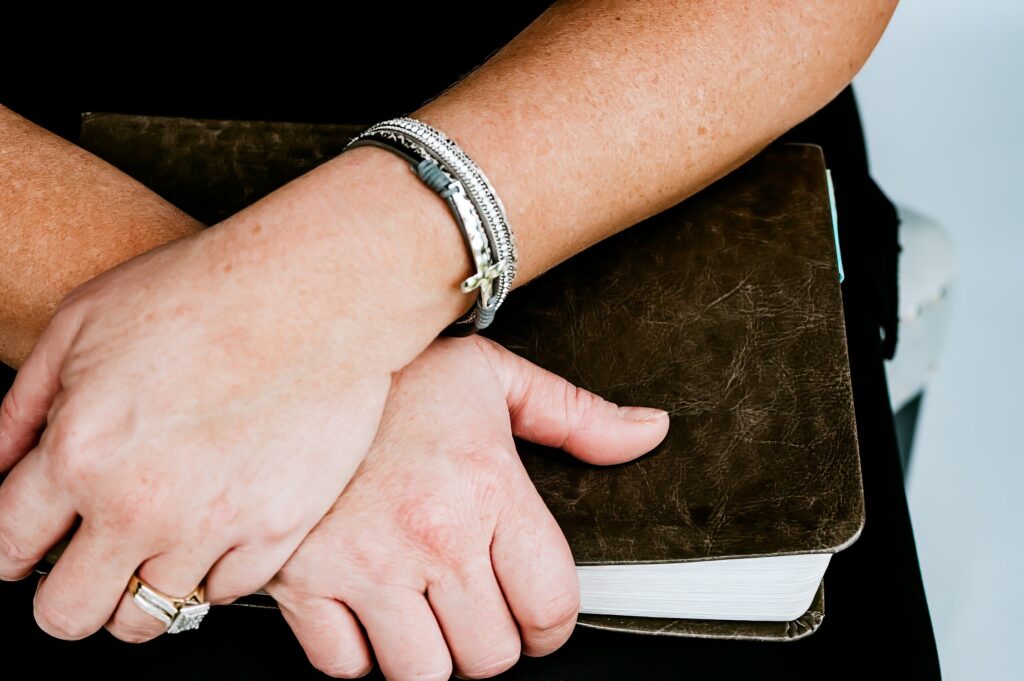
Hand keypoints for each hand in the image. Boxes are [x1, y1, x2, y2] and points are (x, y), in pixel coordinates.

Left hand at [0, 200, 427, 640]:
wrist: (317, 293)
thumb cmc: (209, 292)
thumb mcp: (82, 321)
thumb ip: (25, 405)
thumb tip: (0, 464)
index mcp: (82, 452)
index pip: (9, 548)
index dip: (11, 552)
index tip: (28, 548)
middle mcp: (143, 504)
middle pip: (70, 613)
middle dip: (67, 594)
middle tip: (88, 562)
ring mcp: (215, 525)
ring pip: (150, 616)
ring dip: (143, 583)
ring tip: (160, 540)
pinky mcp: (278, 529)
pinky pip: (224, 590)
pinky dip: (213, 566)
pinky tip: (218, 519)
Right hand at [267, 336, 668, 679]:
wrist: (291, 358)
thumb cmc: (396, 373)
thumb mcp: (495, 379)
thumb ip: (578, 416)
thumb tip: (648, 432)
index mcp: (488, 488)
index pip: (551, 606)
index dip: (551, 624)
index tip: (536, 615)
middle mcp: (431, 535)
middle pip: (491, 656)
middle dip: (494, 640)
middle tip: (478, 606)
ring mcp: (363, 566)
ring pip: (424, 675)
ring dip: (432, 654)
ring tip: (427, 610)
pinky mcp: (301, 584)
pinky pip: (345, 668)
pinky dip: (361, 653)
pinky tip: (370, 608)